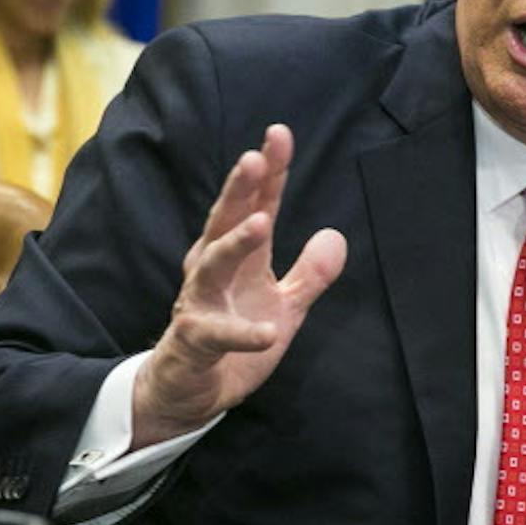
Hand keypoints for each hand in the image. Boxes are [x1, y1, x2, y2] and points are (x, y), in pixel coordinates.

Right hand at [133, 124, 347, 447]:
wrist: (189, 390)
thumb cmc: (232, 339)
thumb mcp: (284, 307)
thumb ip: (309, 274)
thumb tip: (336, 235)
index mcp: (239, 258)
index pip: (256, 207)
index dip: (270, 173)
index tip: (279, 134)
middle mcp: (213, 271)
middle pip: (225, 220)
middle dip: (240, 189)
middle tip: (254, 157)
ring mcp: (198, 303)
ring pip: (212, 265)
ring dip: (235, 243)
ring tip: (260, 223)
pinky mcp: (193, 340)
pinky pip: (217, 334)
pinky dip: (243, 332)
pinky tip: (268, 331)